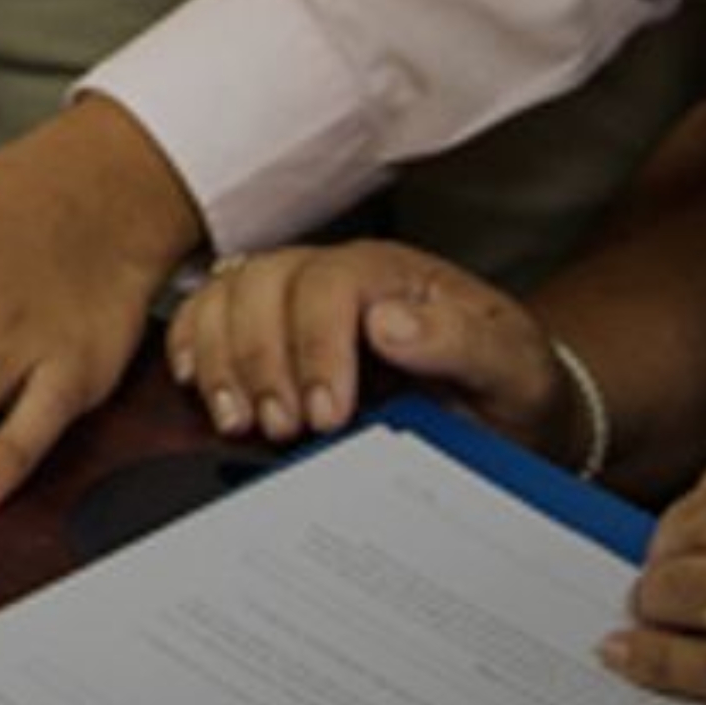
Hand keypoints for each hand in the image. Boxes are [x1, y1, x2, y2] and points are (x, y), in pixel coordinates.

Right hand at [166, 239, 561, 447]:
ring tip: (240, 421)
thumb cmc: (507, 387)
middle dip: (262, 360)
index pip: (334, 283)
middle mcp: (336, 278)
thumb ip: (462, 342)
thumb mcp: (512, 367)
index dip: (317, 345)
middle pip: (267, 284)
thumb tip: (388, 323)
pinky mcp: (269, 334)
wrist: (505, 415)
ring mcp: (296, 302)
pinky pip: (208, 315)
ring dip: (221, 359)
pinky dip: (193, 345)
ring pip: (229, 294)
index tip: (326, 414)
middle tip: (282, 429)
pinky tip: (198, 386)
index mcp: (394, 275)